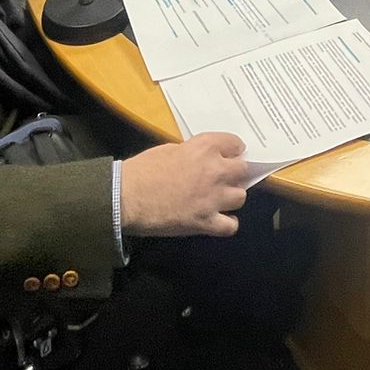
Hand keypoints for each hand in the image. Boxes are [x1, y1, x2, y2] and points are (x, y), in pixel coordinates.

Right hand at [119, 133, 248, 238]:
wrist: (127, 197)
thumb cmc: (143, 169)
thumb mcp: (170, 149)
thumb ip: (192, 153)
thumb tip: (202, 160)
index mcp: (204, 147)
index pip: (235, 143)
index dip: (232, 150)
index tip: (229, 155)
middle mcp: (215, 171)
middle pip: (243, 170)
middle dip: (235, 173)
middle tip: (223, 177)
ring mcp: (213, 198)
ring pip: (240, 197)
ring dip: (231, 197)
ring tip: (219, 199)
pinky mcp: (205, 222)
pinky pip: (231, 225)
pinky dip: (227, 223)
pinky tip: (218, 220)